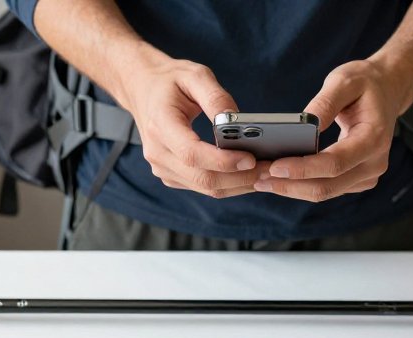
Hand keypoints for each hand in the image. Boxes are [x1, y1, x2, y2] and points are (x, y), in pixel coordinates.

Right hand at [114, 50, 266, 197]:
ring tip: (265, 174)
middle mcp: (157, 152)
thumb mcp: (195, 75)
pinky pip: (202, 187)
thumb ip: (216, 97)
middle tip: (270, 170)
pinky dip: (228, 184)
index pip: (192, 153)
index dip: (223, 161)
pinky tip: (247, 174)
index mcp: (160, 125)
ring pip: (205, 187)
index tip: (251, 158)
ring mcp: (162, 167)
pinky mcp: (170, 175)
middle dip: (240, 178)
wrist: (142, 89)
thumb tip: (237, 122)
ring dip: (238, 185)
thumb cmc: (170, 81)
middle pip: (202, 178)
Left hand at [255, 59, 412, 202]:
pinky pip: (327, 189)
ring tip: (261, 181)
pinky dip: (302, 186)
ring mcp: (368, 175)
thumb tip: (304, 125)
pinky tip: (279, 178)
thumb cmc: (365, 83)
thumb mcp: (344, 80)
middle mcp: (374, 163)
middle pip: (328, 186)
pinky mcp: (358, 180)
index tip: (274, 167)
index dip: (303, 169)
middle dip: (290, 185)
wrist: (386, 92)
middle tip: (258, 179)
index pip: (335, 163)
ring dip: (292, 189)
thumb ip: (325, 102)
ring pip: (325, 192)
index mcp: (374, 138)